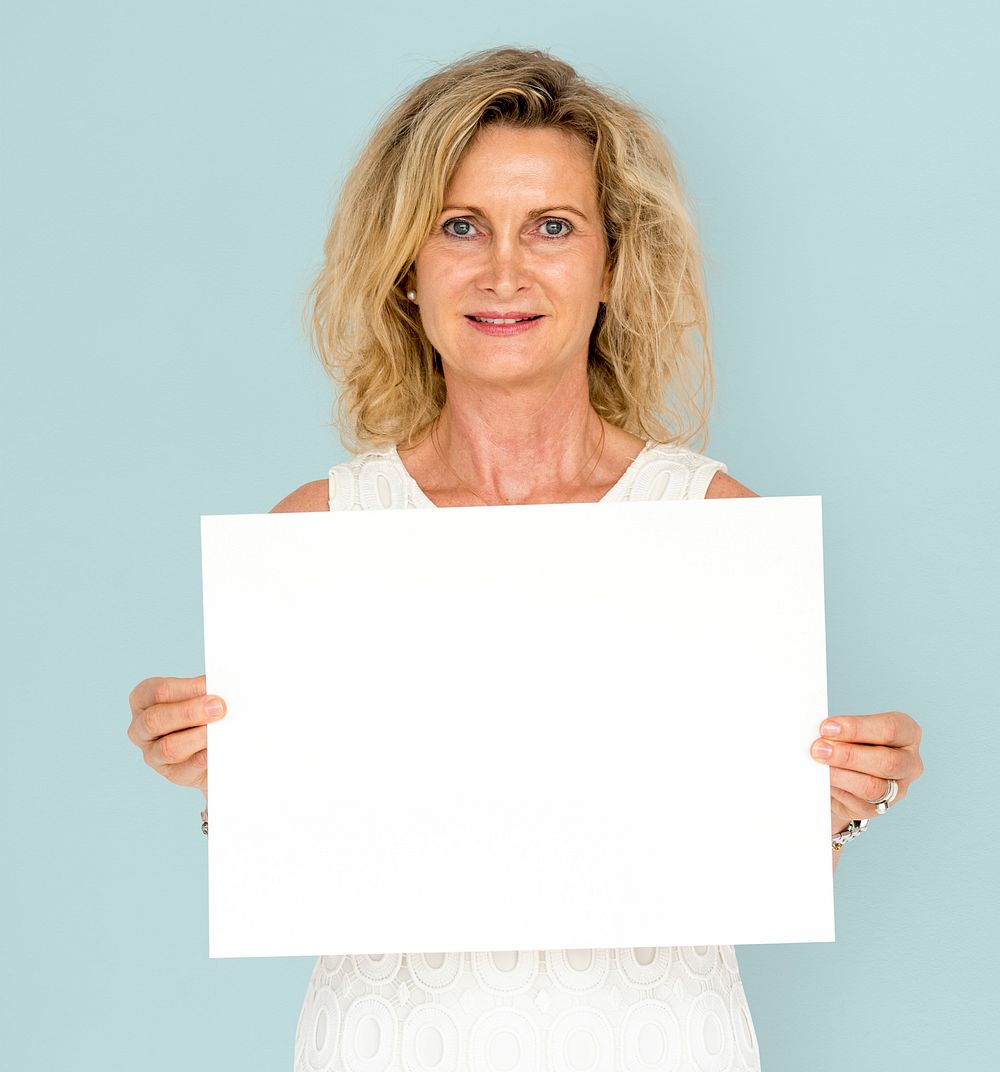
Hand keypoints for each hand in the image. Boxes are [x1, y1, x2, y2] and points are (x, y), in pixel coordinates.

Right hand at [127, 674, 226, 800]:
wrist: (214, 744)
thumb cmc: (203, 712)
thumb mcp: (199, 696)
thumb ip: (205, 693)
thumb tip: (221, 690)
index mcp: (144, 699)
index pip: (157, 691)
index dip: (187, 688)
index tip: (212, 685)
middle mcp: (141, 728)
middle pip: (155, 719)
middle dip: (190, 712)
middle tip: (219, 708)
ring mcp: (153, 754)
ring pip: (168, 747)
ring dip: (197, 737)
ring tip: (220, 730)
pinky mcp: (172, 773)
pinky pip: (185, 769)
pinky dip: (203, 758)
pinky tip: (216, 750)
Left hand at [810, 710, 923, 833]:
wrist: (849, 775)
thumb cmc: (853, 744)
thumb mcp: (852, 731)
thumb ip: (842, 732)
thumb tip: (823, 735)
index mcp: (907, 733)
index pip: (890, 728)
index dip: (856, 727)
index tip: (827, 728)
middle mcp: (909, 762)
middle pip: (887, 761)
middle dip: (848, 755)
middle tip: (819, 749)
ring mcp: (899, 788)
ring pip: (874, 786)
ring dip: (841, 775)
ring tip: (819, 765)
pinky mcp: (882, 808)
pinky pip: (861, 803)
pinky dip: (839, 790)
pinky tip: (825, 780)